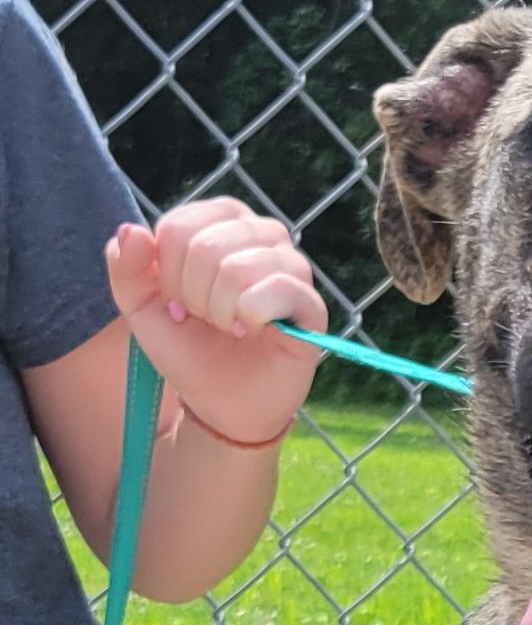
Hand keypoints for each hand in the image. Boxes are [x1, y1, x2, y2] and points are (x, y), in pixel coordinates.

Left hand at [106, 201, 326, 447]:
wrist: (221, 402)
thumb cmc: (188, 347)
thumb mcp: (141, 308)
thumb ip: (125, 266)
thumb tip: (131, 229)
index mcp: (221, 222)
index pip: (179, 227)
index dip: (167, 273)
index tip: (177, 302)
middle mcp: (262, 233)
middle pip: (206, 247)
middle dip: (192, 295)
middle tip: (203, 319)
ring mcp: (292, 265)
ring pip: (238, 269)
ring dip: (219, 311)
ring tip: (227, 327)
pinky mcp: (311, 303)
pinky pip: (276, 289)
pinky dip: (250, 317)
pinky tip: (250, 331)